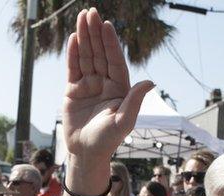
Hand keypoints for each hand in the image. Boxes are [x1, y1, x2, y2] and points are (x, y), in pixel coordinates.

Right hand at [62, 8, 153, 159]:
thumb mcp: (123, 122)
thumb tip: (150, 81)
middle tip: (91, 12)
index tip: (107, 25)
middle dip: (96, 33)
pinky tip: (73, 38)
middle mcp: (105, 83)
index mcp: (119, 88)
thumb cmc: (107, 141)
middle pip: (100, 54)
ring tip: (82, 17)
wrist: (86, 153)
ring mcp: (89, 85)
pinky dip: (73, 53)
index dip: (110, 43)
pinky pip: (73, 68)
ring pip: (87, 57)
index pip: (115, 61)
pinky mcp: (73, 90)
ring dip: (85, 37)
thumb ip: (135, 101)